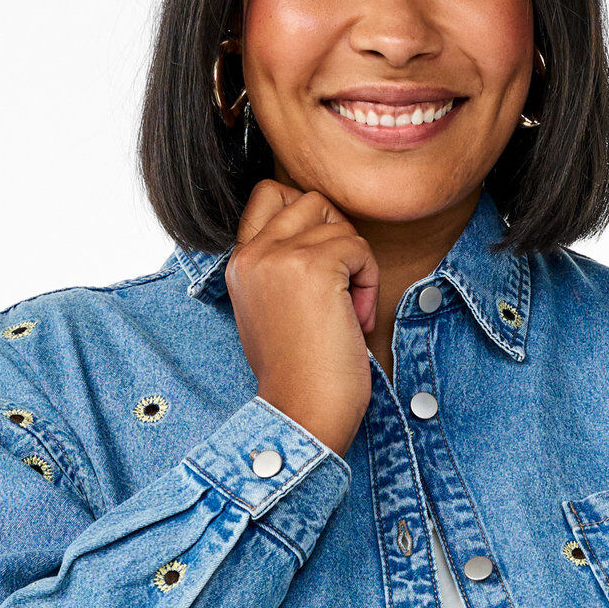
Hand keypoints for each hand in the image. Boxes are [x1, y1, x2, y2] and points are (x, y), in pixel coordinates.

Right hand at [225, 181, 377, 457]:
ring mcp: (279, 258)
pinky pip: (358, 247)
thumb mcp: (275, 309)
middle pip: (312, 201)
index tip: (323, 267)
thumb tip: (326, 226)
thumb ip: (285, 264)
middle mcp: (253, 254)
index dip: (308, 218)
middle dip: (338, 239)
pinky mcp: (312, 268)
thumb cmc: (300, 374)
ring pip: (338, 223)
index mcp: (240, 263)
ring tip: (347, 313)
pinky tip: (354, 321)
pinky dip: (368, 282)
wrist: (301, 414)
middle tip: (340, 291)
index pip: (270, 193)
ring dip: (356, 264)